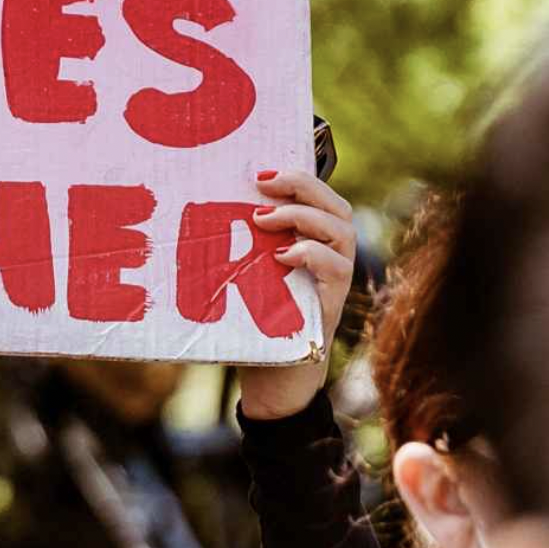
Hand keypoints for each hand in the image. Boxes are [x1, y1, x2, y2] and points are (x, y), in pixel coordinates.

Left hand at [236, 169, 355, 420]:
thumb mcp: (248, 273)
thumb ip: (245, 244)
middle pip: (336, 207)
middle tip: (263, 182)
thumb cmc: (257, 320)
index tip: (259, 170)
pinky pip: (337, 270)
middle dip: (302, 186)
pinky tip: (281, 256)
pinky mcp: (332, 305)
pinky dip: (311, 255)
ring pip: (341, 232)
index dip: (298, 177)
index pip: (321, 197)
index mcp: (313, 242)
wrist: (272, 377)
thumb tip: (206, 208)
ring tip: (262, 218)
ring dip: (302, 217)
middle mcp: (332, 257)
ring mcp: (336, 281)